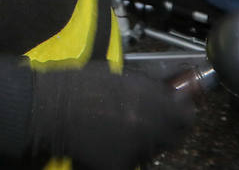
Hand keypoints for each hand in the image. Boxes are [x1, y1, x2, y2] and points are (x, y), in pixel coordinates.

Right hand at [29, 63, 195, 169]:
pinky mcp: (120, 166)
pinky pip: (131, 162)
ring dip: (146, 142)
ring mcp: (136, 150)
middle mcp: (150, 128)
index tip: (177, 110)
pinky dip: (125, 155)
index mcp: (152, 102)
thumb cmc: (81, 85)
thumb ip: (146, 88)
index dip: (182, 112)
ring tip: (124, 130)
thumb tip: (164, 94)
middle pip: (174, 137)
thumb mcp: (120, 77)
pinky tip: (108, 142)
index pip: (186, 116)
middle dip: (166, 130)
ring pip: (153, 151)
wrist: (52, 109)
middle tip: (153, 124)